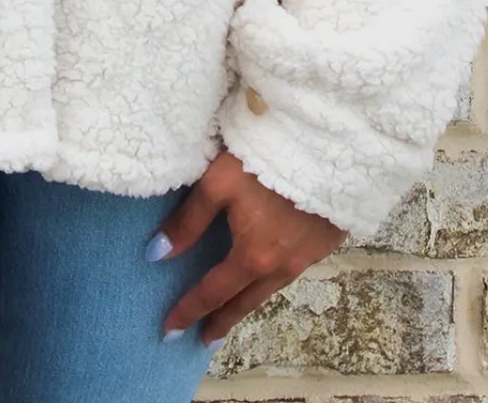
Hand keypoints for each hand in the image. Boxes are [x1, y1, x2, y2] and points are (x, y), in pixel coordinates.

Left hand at [154, 148, 346, 348]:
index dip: (189, 311)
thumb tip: (157, 254)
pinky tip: (267, 274)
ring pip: (270, 289)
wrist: (331, 148)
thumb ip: (189, 219)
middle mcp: (281, 265)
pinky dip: (271, 282)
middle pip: (245, 302)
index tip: (168, 331)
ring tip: (232, 310)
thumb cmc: (267, 159)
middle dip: (222, 321)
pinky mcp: (325, 242)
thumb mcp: (218, 181)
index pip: (213, 292)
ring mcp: (307, 257)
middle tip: (204, 339)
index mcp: (253, 256)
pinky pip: (291, 272)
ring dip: (248, 302)